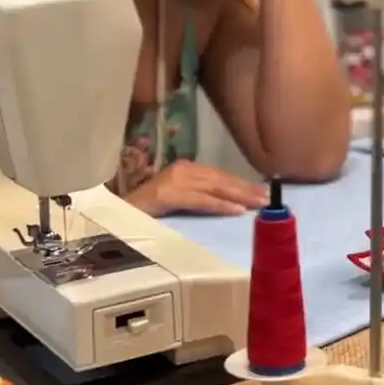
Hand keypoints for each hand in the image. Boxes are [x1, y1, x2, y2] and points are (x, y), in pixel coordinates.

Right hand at [126, 160, 267, 217]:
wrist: (115, 216)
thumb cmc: (146, 212)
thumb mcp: (177, 199)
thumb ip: (199, 196)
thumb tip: (231, 203)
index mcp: (185, 169)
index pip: (218, 175)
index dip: (241, 184)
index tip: (262, 192)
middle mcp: (182, 169)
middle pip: (220, 179)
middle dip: (245, 188)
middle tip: (268, 198)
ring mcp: (174, 180)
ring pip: (213, 188)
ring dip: (238, 196)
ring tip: (258, 203)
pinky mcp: (168, 194)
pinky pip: (200, 200)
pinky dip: (220, 205)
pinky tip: (236, 211)